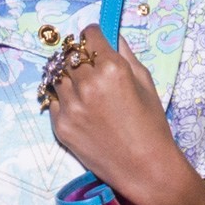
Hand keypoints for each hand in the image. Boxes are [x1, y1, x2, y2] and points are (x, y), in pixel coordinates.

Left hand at [40, 25, 204, 204]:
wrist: (144, 168)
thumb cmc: (151, 125)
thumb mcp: (146, 82)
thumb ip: (125, 54)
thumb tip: (111, 36)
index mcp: (111, 68)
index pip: (88, 36)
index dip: (93, 37)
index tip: (95, 42)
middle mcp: (87, 84)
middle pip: (68, 54)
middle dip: (77, 55)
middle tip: (86, 65)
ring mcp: (71, 107)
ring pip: (56, 76)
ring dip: (66, 76)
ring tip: (81, 86)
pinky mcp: (61, 126)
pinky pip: (53, 101)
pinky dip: (62, 99)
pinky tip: (79, 106)